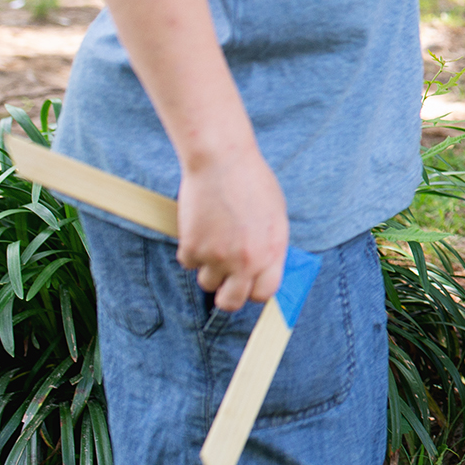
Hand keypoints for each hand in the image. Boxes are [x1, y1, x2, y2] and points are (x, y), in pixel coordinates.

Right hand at [176, 149, 288, 312]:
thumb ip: (270, 246)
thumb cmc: (252, 183)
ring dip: (208, 268)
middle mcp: (248, 260)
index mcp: (273, 251)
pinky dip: (191, 250)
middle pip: (231, 302)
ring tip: (214, 239)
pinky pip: (189, 263)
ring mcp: (219, 257)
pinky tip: (200, 227)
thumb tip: (264, 270)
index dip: (254, 291)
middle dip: (227, 295)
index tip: (248, 284)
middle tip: (224, 281)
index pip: (265, 294)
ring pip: (207, 283)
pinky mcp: (193, 248)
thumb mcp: (275, 216)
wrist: (222, 161)